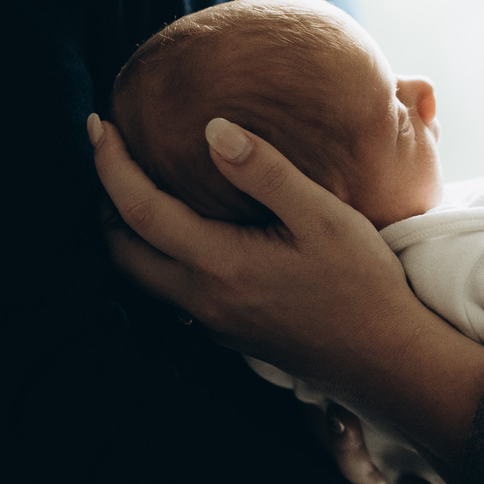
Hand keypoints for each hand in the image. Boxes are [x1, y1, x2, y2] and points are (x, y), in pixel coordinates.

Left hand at [90, 114, 483, 455]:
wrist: (384, 358)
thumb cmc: (361, 284)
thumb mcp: (323, 216)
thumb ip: (265, 171)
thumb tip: (213, 129)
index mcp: (220, 265)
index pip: (140, 211)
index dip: (111, 166)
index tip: (99, 124)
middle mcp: (204, 299)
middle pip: (123, 254)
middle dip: (105, 204)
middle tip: (113, 157)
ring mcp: (214, 322)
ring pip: (144, 279)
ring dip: (129, 235)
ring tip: (140, 190)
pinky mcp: (230, 333)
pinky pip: (173, 292)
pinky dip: (160, 255)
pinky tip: (189, 232)